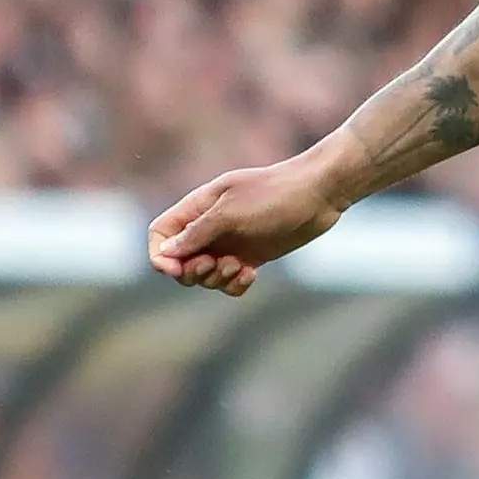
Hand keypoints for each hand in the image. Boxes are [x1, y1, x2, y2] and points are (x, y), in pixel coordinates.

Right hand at [147, 152, 346, 295]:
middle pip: (179, 261)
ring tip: (241, 266)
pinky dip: (236, 284)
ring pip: (205, 275)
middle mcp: (210, 227)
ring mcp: (230, 243)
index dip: (160, 255)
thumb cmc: (274, 195)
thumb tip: (166, 253)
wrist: (318, 194)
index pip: (160, 234)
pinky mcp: (251, 256)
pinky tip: (252, 274)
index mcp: (198, 208)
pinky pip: (230, 282)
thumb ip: (197, 232)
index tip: (174, 269)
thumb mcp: (231, 212)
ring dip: (217, 279)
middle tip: (214, 264)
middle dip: (192, 271)